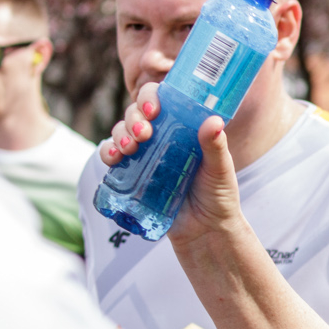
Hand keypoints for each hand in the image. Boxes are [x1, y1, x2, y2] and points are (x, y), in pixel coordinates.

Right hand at [100, 83, 244, 246]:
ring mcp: (146, 155)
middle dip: (134, 118)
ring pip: (122, 132)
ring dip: (120, 133)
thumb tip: (215, 121)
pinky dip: (108, 153)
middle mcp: (162, 137)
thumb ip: (216, 147)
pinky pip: (113, 158)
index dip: (152, 97)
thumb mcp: (220, 170)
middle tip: (144, 133)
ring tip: (130, 147)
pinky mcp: (133, 174)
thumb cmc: (218, 196)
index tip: (154, 109)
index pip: (162, 101)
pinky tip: (112, 157)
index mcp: (183, 129)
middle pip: (137, 114)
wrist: (206, 231)